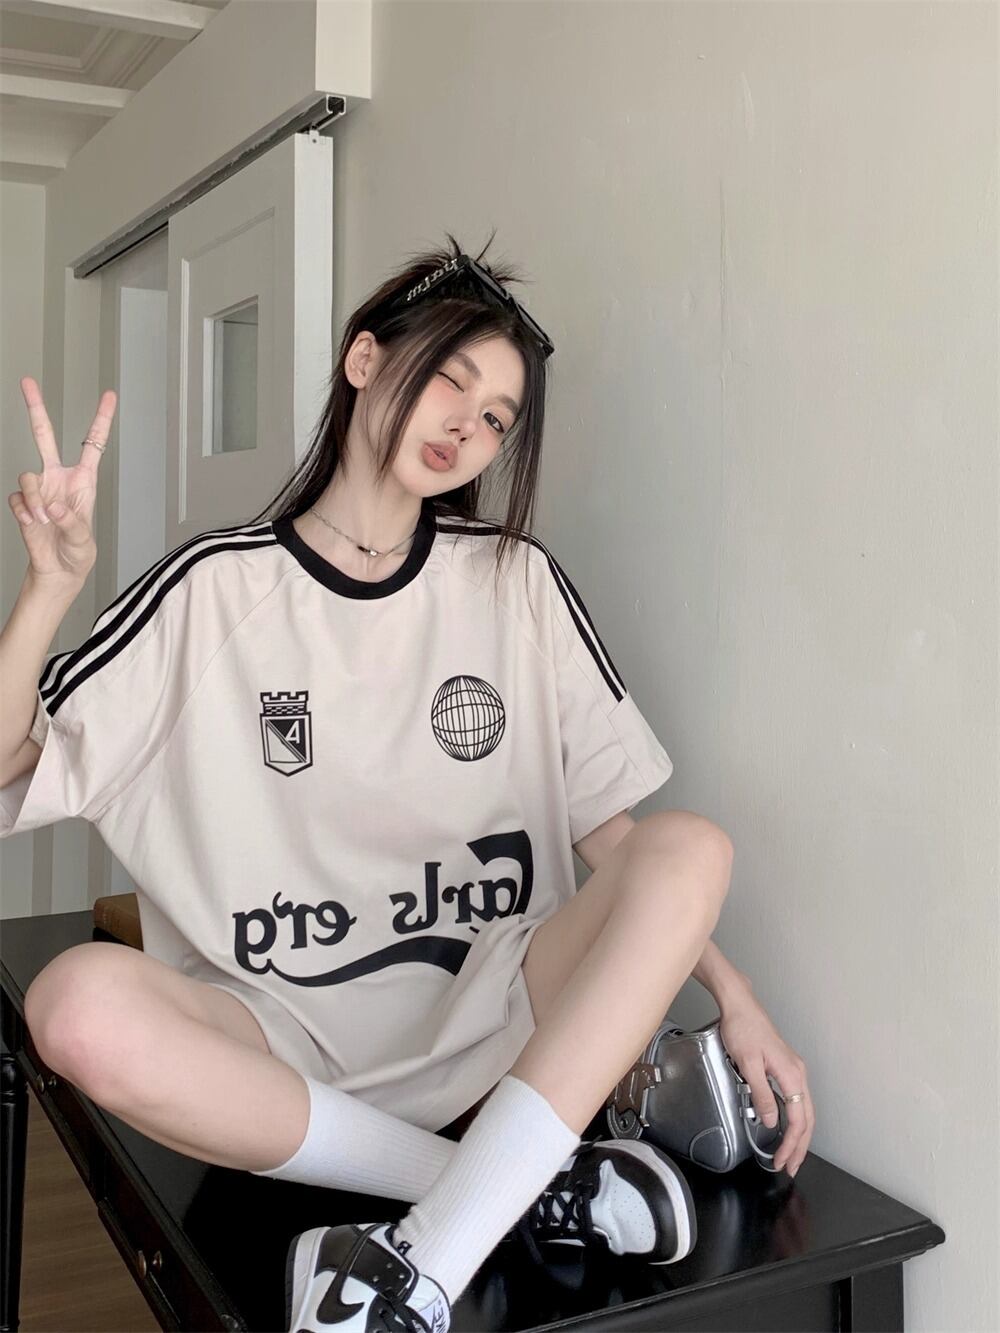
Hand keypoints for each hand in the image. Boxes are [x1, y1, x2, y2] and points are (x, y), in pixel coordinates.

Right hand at [9, 377, 115, 583]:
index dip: (101, 419)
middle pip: (44, 436)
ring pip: (27, 476)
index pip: (93, 443)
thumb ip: (71, 523)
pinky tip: (34, 524)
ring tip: (44, 521)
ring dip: (36, 500)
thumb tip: (53, 507)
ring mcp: (39, 489)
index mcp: (84, 481)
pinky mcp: (23, 502)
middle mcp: (59, 478)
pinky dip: (25, 513)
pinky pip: (17, 498)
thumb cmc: (77, 554)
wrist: (57, 571)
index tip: (110, 396)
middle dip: (35, 408)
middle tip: (27, 382)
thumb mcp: (84, 541)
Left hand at [718, 992, 814, 1177]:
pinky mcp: (786, 1068)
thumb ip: (762, 1094)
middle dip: (800, 1146)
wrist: (740, 1006)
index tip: (781, 1161)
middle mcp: (798, 1074)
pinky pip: (796, 1099)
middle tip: (790, 1167)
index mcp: (792, 1075)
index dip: (792, 1144)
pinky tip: (786, 1127)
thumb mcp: (748, 1064)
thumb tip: (771, 1122)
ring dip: (799, 1135)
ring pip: (803, 1110)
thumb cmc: (743, 1030)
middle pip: (807, 1118)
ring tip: (790, 1154)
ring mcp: (794, 1070)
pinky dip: (794, 1119)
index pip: (799, 1120)